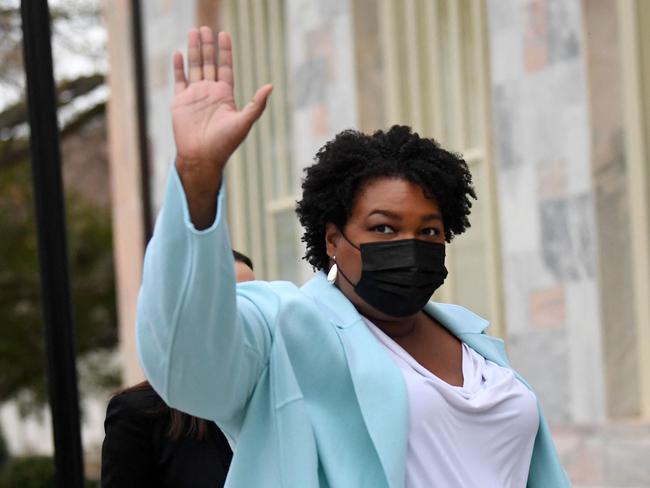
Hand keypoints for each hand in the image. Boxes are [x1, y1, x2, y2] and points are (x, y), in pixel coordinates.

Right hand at [172, 27, 271, 226]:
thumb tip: (270, 86)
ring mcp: (194, 96)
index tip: (224, 34)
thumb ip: (257, 104)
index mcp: (225, 95)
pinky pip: (179, 80)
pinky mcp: (180, 102)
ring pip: (194, 67)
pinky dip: (178, 67)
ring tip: (193, 32)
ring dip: (193, 50)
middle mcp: (210, 93)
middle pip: (209, 63)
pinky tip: (179, 53)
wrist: (201, 158)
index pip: (226, 68)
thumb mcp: (244, 122)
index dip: (225, 52)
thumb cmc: (224, 144)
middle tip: (206, 28)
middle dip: (207, 46)